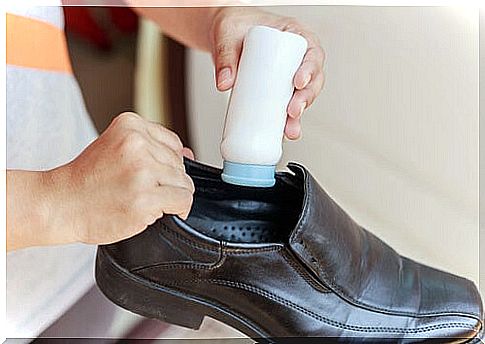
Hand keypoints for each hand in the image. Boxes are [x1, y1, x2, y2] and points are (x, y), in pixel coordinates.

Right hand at [45, 112, 194, 244]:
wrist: (59, 204)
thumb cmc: (87, 180)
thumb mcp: (116, 148)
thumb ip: (153, 147)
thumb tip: (190, 154)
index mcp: (130, 124)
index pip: (174, 144)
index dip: (165, 165)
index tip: (147, 175)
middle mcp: (137, 143)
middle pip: (180, 165)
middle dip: (166, 181)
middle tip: (138, 189)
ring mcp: (142, 170)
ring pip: (185, 184)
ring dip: (170, 196)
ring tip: (142, 199)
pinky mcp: (145, 197)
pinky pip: (183, 201)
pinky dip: (177, 209)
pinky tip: (156, 210)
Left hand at [210, 7, 324, 139]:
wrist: (226, 37)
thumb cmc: (234, 27)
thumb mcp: (227, 34)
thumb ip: (224, 56)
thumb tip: (224, 83)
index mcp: (294, 36)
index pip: (311, 53)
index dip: (310, 69)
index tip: (298, 82)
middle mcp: (297, 57)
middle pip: (312, 80)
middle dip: (305, 99)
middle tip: (292, 111)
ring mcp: (289, 76)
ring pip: (303, 97)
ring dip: (298, 116)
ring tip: (289, 129)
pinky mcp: (279, 91)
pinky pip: (288, 107)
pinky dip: (286, 122)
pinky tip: (283, 134)